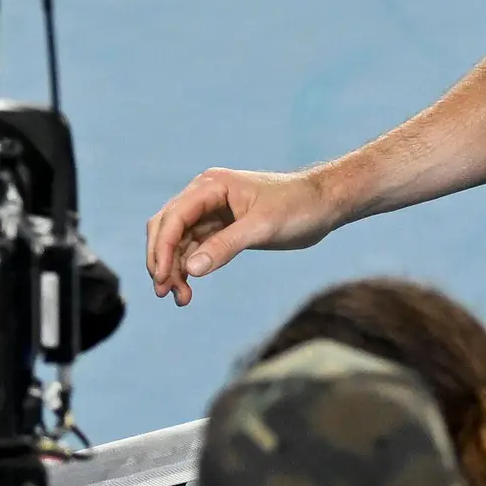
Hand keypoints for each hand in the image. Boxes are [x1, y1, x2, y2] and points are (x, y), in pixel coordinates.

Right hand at [143, 166, 336, 303]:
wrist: (324, 204)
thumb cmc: (298, 208)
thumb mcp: (262, 228)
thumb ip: (225, 246)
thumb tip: (191, 270)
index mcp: (211, 186)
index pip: (174, 217)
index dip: (163, 249)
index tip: (162, 279)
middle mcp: (205, 195)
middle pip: (167, 228)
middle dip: (162, 260)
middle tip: (164, 292)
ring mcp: (211, 211)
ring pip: (178, 241)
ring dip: (174, 268)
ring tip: (180, 299)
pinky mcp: (221, 227)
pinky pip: (193, 248)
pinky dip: (188, 267)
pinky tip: (188, 289)